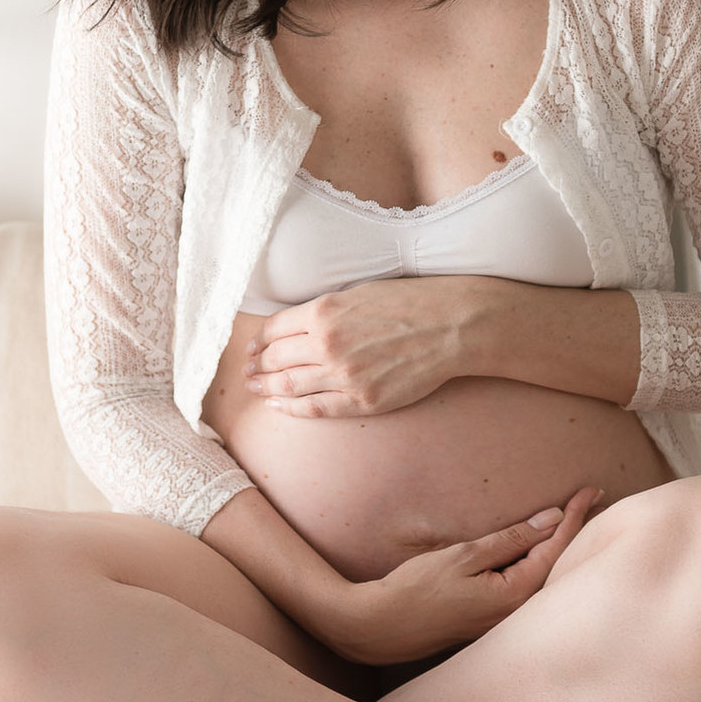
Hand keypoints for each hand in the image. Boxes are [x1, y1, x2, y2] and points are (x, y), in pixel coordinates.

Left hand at [244, 276, 473, 417]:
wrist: (452, 325)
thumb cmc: (410, 302)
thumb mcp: (359, 292)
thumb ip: (324, 310)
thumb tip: (294, 325)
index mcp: (325, 310)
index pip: (275, 329)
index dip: (259, 340)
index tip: (253, 346)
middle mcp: (328, 344)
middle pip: (276, 359)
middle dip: (257, 365)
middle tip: (247, 370)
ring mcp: (345, 375)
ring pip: (288, 386)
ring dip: (266, 388)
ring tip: (256, 387)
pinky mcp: (363, 400)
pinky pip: (315, 409)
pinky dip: (291, 409)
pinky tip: (278, 407)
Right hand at [331, 487, 604, 664]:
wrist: (382, 628)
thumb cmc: (418, 590)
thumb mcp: (464, 556)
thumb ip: (511, 539)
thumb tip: (551, 519)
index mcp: (514, 594)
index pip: (556, 548)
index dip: (574, 516)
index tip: (591, 490)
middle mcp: (517, 612)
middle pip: (558, 565)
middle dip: (576, 529)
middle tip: (595, 498)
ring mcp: (505, 619)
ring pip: (544, 577)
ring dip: (560, 546)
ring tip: (577, 518)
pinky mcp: (493, 619)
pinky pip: (527, 586)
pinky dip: (541, 562)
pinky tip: (542, 548)